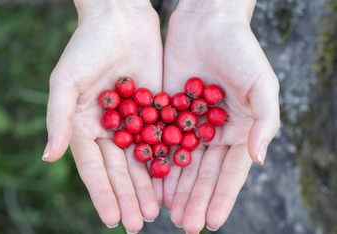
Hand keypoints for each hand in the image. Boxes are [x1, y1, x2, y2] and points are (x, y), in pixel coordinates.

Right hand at [42, 1, 162, 231]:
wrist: (120, 18)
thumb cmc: (87, 45)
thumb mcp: (67, 80)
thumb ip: (59, 117)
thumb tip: (48, 155)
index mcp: (84, 126)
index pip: (93, 167)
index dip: (102, 193)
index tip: (111, 219)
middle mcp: (109, 129)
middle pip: (119, 169)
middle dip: (128, 196)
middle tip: (139, 223)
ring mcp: (133, 121)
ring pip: (141, 159)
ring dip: (148, 185)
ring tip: (157, 210)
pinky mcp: (155, 110)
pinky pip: (161, 138)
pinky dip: (166, 159)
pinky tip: (174, 179)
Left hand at [163, 1, 279, 232]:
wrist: (207, 22)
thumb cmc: (241, 50)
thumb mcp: (262, 83)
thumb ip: (265, 121)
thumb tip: (259, 158)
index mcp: (239, 131)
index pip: (231, 171)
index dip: (222, 197)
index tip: (211, 221)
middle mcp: (214, 132)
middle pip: (203, 173)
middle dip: (194, 198)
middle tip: (184, 224)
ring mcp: (189, 124)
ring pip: (180, 162)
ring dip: (174, 187)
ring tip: (166, 212)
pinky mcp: (167, 112)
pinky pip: (160, 140)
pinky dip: (155, 161)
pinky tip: (149, 181)